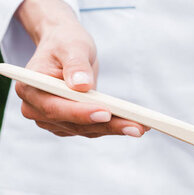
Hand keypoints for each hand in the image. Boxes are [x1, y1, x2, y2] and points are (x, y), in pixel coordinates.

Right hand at [14, 0, 147, 137]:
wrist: (66, 50)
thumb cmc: (66, 43)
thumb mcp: (72, 46)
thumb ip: (76, 64)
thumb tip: (81, 84)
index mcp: (30, 89)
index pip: (55, 107)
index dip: (81, 112)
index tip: (106, 112)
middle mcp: (37, 109)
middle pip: (75, 124)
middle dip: (108, 125)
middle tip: (136, 126)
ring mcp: (53, 120)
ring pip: (88, 130)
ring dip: (116, 128)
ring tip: (142, 125)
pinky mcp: (69, 125)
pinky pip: (93, 130)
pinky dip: (113, 127)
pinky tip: (134, 124)